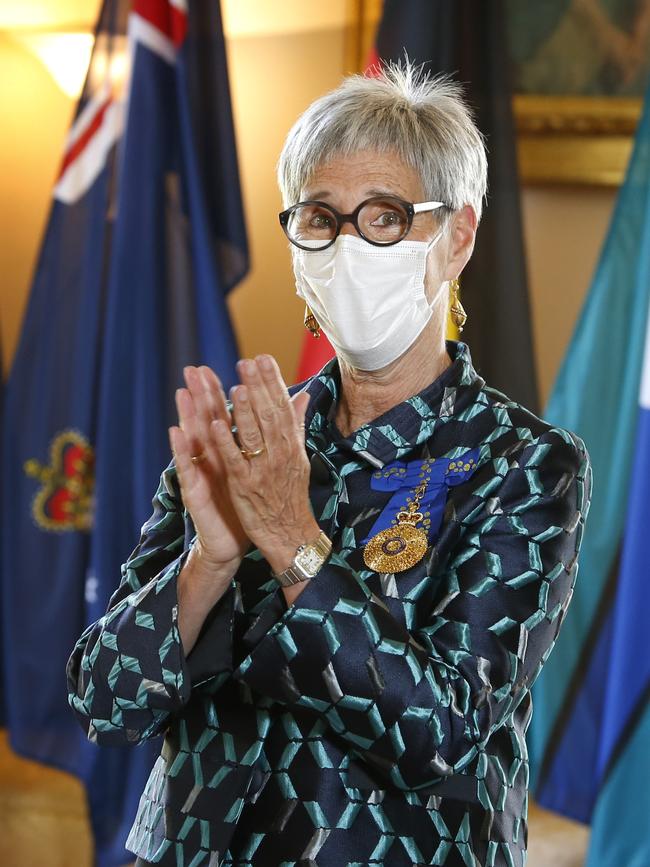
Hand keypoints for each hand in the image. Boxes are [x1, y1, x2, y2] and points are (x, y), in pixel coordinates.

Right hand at [168, 365, 248, 568]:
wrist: (233, 540)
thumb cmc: (245, 503)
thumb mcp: (255, 469)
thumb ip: (263, 442)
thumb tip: (275, 420)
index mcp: (228, 450)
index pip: (224, 415)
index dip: (223, 391)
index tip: (221, 365)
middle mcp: (211, 457)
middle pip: (206, 420)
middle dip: (201, 394)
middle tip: (194, 368)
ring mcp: (201, 472)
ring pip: (193, 439)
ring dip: (188, 414)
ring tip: (183, 390)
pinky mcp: (194, 490)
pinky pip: (187, 467)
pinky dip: (181, 450)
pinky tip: (176, 432)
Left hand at [210, 354, 319, 574]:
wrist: (290, 533)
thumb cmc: (291, 494)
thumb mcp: (298, 456)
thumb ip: (296, 424)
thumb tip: (303, 394)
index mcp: (291, 444)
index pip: (282, 406)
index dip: (272, 382)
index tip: (263, 358)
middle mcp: (280, 453)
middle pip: (269, 415)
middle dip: (258, 387)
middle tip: (247, 362)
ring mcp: (263, 469)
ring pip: (254, 434)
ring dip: (245, 409)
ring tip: (237, 385)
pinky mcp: (245, 486)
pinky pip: (235, 460)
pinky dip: (226, 442)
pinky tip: (216, 424)